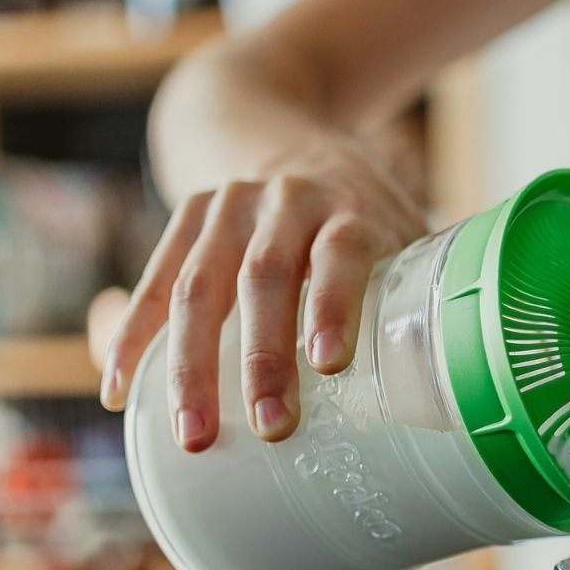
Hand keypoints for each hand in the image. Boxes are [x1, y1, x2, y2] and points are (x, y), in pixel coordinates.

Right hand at [100, 130, 425, 452]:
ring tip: (196, 436)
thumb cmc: (361, 217)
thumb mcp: (402, 236)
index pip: (341, 252)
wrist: (281, 133)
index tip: (328, 366)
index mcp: (349, 207)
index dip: (332, 305)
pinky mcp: (185, 219)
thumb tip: (448, 390)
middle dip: (262, 357)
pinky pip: (152, 285)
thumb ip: (416, 295)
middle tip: (269, 428)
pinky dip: (133, 341)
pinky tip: (122, 396)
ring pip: (199, 285)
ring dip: (192, 366)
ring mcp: (227, 206)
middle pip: (264, 276)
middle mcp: (285, 199)